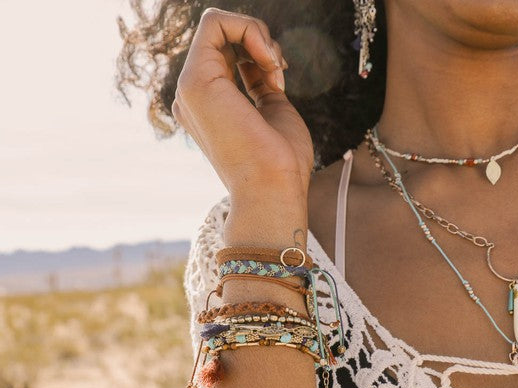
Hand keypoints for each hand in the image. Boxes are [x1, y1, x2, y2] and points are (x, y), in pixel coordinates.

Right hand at [172, 7, 313, 201]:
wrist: (273, 189)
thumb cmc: (280, 164)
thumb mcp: (273, 110)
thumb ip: (261, 82)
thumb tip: (262, 58)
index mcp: (209, 105)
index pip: (227, 53)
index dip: (258, 52)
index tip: (279, 78)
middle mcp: (193, 96)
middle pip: (221, 36)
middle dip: (259, 40)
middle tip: (280, 71)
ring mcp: (190, 88)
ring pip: (217, 23)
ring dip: (257, 35)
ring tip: (276, 69)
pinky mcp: (196, 80)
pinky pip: (215, 21)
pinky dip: (250, 30)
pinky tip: (268, 60)